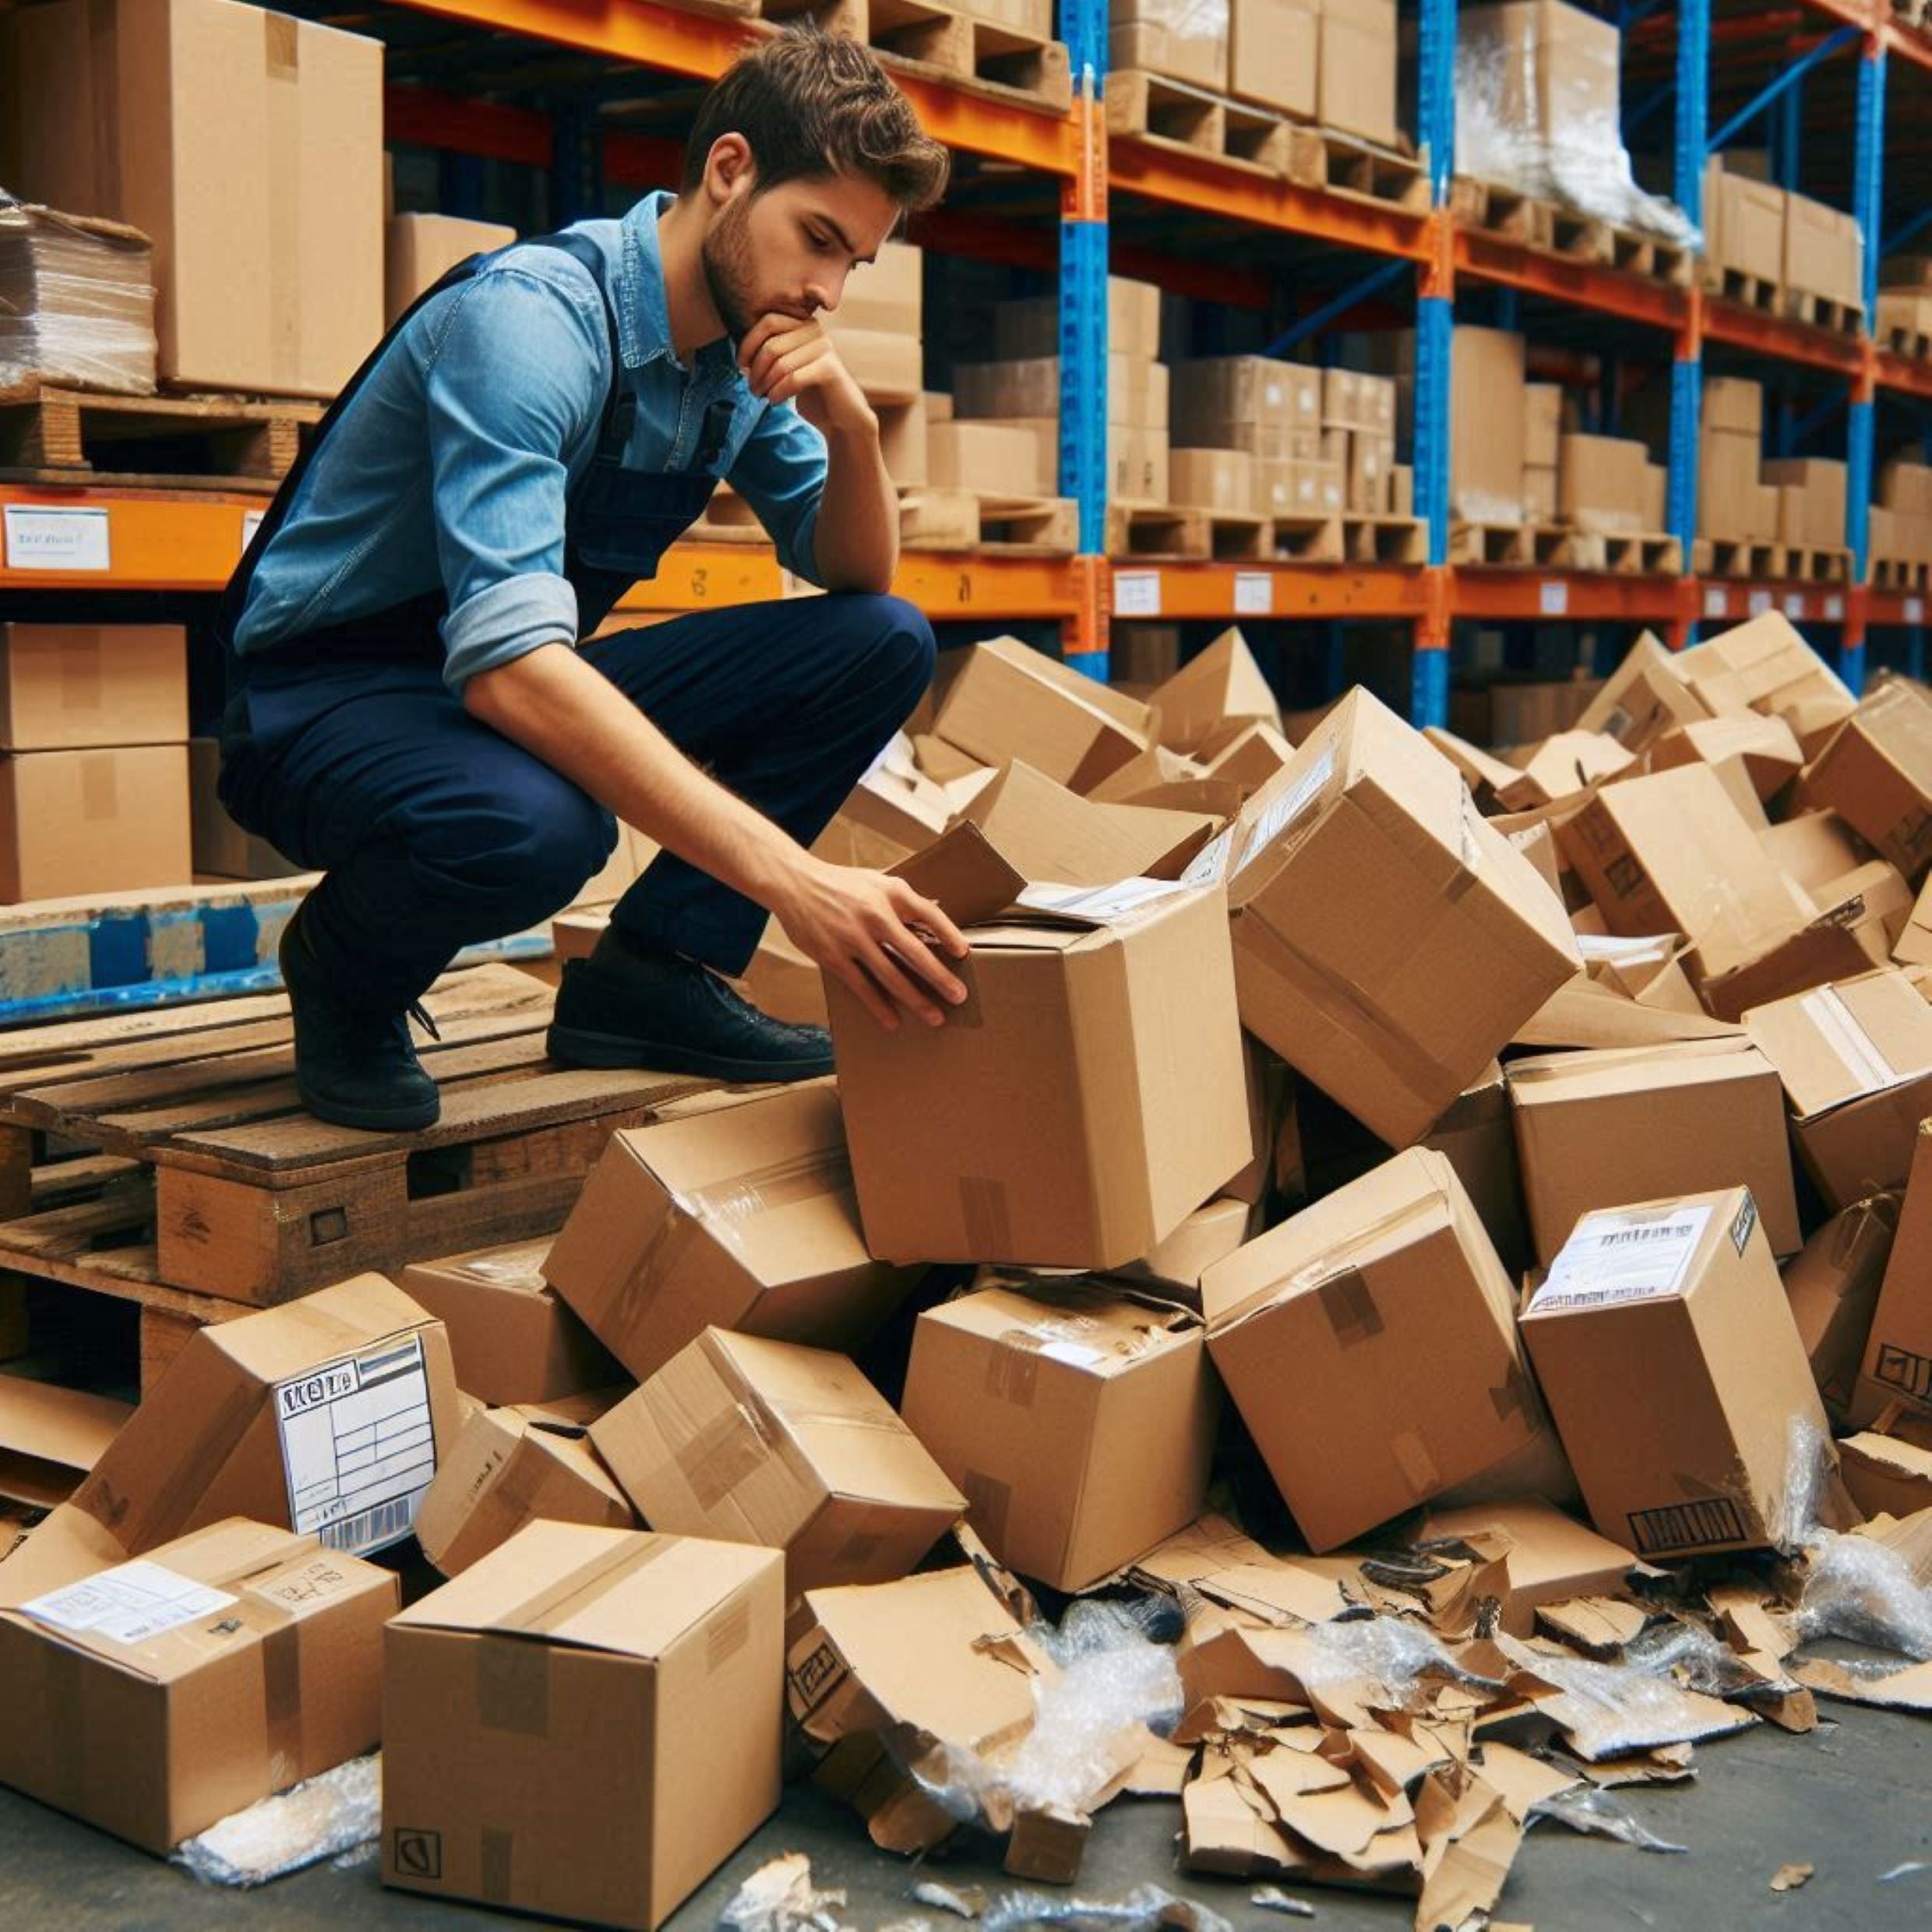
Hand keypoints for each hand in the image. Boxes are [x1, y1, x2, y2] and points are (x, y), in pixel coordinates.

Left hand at [739, 313, 875, 437]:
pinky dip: (778, 393)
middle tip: (753, 389)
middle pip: (771, 345)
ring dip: (765, 384)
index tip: (741, 366)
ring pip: (780, 364)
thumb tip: (743, 359)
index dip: (748, 343)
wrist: (841, 417)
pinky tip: (775, 402)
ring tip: (763, 397)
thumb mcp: (788, 368)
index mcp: (803, 324)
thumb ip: (770, 355)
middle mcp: (815, 330)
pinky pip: (793, 379)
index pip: (768, 321)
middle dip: (755, 370)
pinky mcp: (830, 369)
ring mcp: (824, 348)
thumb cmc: (811, 393)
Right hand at [775, 855, 969, 1030]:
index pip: (929, 914)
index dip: (949, 934)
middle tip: (959, 996)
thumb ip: (903, 897)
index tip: (964, 953)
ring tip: (935, 1016)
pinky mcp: (833, 956)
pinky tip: (893, 1021)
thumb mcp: (876, 880)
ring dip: (915, 999)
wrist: (794, 883)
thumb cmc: (841, 883)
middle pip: (915, 951)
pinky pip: (861, 986)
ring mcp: (853, 938)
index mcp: (890, 892)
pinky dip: (879, 1006)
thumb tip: (933, 910)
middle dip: (940, 977)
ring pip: (891, 975)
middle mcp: (875, 914)